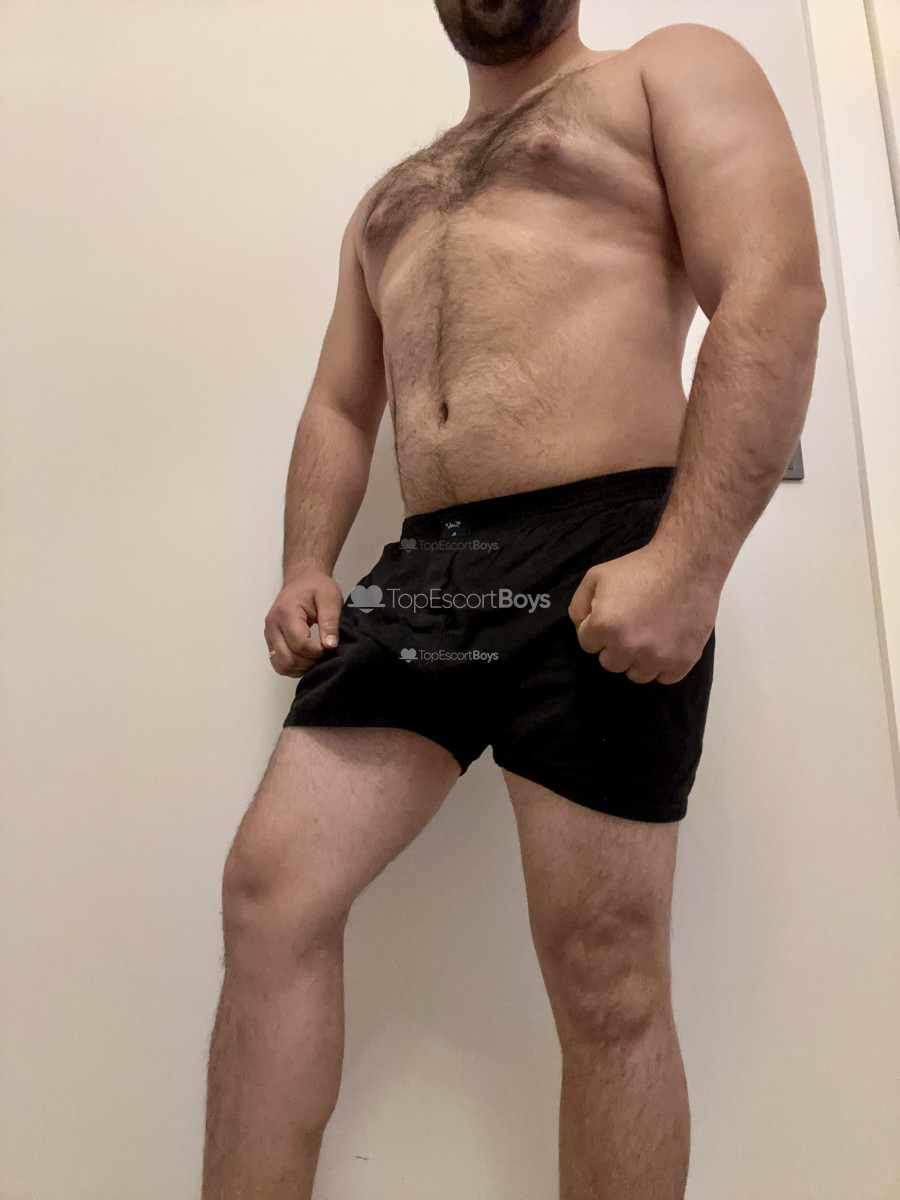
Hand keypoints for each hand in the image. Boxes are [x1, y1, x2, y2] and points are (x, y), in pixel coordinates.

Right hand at [264, 571, 342, 677]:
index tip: (329, 647)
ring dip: (299, 667)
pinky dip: (292, 667)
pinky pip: (278, 662)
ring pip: (280, 665)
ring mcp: (269, 635)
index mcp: (286, 613)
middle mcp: (273, 626)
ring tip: (315, 658)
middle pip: (287, 658)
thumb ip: (330, 622)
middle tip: (324, 655)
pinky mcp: (271, 641)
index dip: (316, 651)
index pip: (299, 643)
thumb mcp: (329, 598)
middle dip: (308, 662)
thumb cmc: (316, 587)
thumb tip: (330, 646)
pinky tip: (306, 659)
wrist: (301, 580)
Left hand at [568, 540, 719, 683]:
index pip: (588, 645)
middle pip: (610, 663)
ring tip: (649, 635)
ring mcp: (657, 657)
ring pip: (636, 675)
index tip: (613, 617)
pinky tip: (666, 644)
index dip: (598, 629)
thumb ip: (579, 605)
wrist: (687, 564)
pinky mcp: (681, 661)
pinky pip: (664, 678)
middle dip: (616, 646)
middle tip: (631, 625)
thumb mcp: (597, 576)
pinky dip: (663, 665)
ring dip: (638, 659)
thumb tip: (580, 628)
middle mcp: (628, 647)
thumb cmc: (640, 568)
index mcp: (604, 627)